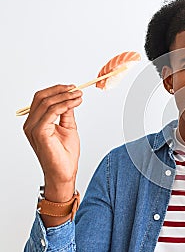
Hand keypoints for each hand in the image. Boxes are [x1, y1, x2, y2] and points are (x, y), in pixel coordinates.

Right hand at [23, 84, 82, 201]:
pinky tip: (75, 103)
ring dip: (65, 96)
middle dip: (60, 90)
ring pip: (47, 103)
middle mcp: (30, 124)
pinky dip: (65, 105)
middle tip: (76, 89)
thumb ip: (66, 113)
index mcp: (35, 122)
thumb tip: (70, 98)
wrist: (65, 172)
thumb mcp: (68, 127)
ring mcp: (33, 128)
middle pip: (41, 97)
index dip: (56, 90)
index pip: (41, 99)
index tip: (72, 88)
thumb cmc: (65, 154)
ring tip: (79, 96)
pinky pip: (52, 112)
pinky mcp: (40, 132)